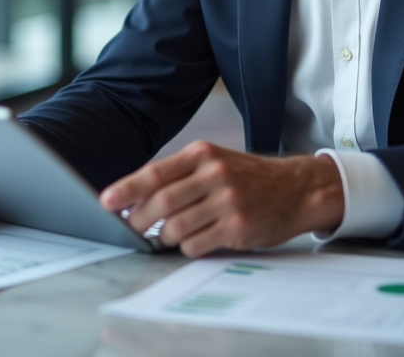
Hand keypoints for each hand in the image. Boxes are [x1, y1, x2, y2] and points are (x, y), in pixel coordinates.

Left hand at [98, 141, 343, 256]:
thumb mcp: (215, 162)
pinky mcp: (239, 228)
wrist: (298, 189)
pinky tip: (195, 241)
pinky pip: (197, 245)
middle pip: (162, 202)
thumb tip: (135, 198)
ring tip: (168, 235)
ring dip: (164, 237)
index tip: (106, 201)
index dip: (126, 189)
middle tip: (130, 229)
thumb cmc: (248, 178)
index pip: (155, 173)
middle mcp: (214, 175)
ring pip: (176, 227)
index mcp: (203, 154)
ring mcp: (228, 202)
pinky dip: (187, 248)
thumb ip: (179, 176)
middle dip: (139, 220)